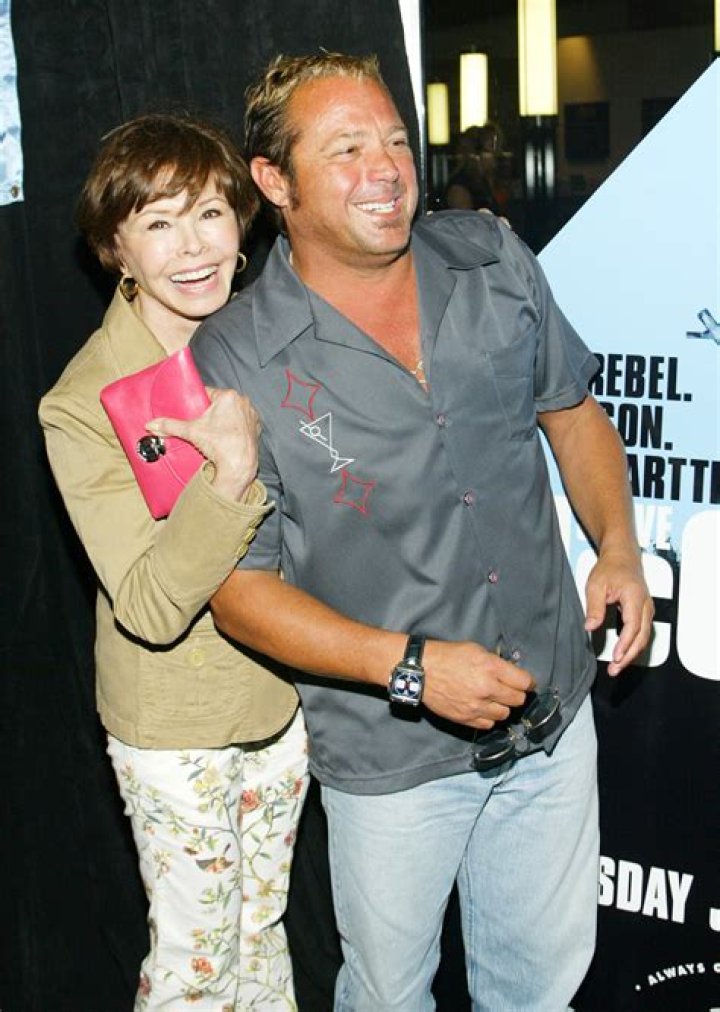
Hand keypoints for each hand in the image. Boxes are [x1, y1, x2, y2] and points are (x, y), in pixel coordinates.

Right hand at [147, 387, 260, 500]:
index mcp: (228, 396)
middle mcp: (243, 402)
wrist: (238, 466)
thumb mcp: (191, 432)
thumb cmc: (219, 445)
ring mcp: (252, 415)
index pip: (208, 393)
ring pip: (232, 413)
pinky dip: (235, 428)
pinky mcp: (256, 428)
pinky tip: (227, 437)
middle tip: (201, 424)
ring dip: (224, 419)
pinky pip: (242, 423)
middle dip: (211, 412)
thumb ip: (170, 425)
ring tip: (214, 431)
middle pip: (220, 403)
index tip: (193, 410)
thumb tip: (151, 424)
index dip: (198, 402)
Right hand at [422, 639, 535, 729]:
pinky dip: (488, 717)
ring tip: (493, 699)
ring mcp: (476, 706)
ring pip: (504, 714)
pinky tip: (482, 708)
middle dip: (516, 694)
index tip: (525, 682)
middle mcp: (487, 689)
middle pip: (518, 700)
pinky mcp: (465, 719)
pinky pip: (488, 725)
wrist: (422, 670)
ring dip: (502, 707)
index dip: (527, 681)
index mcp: (491, 668)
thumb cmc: (448, 655)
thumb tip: (512, 674)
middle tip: (509, 689)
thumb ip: (496, 663)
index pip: (525, 682)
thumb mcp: (476, 649)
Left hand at [584, 548, 653, 675]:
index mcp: (635, 597)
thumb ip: (594, 607)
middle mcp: (645, 605)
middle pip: (642, 637)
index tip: (616, 657)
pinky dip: (633, 645)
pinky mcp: (644, 612)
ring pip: (644, 637)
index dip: (625, 644)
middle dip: (629, 656)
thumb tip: (590, 627)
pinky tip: (623, 654)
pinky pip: (642, 632)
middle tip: (615, 669)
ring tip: (617, 666)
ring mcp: (647, 609)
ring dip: (632, 653)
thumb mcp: (596, 585)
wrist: (622, 556)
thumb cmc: (610, 568)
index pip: (633, 626)